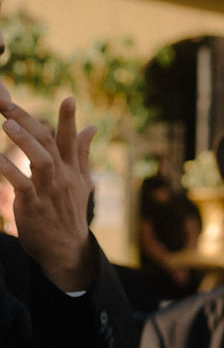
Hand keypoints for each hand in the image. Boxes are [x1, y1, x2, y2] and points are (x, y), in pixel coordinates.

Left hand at [0, 88, 97, 291]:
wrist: (65, 249)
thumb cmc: (69, 212)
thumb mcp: (81, 182)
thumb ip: (82, 153)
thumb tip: (92, 127)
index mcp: (72, 169)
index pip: (72, 139)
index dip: (70, 119)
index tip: (68, 98)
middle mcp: (62, 176)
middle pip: (49, 143)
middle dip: (29, 121)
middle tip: (8, 103)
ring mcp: (48, 190)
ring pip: (41, 160)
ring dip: (25, 141)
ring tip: (8, 124)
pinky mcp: (33, 205)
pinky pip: (21, 184)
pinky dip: (9, 170)